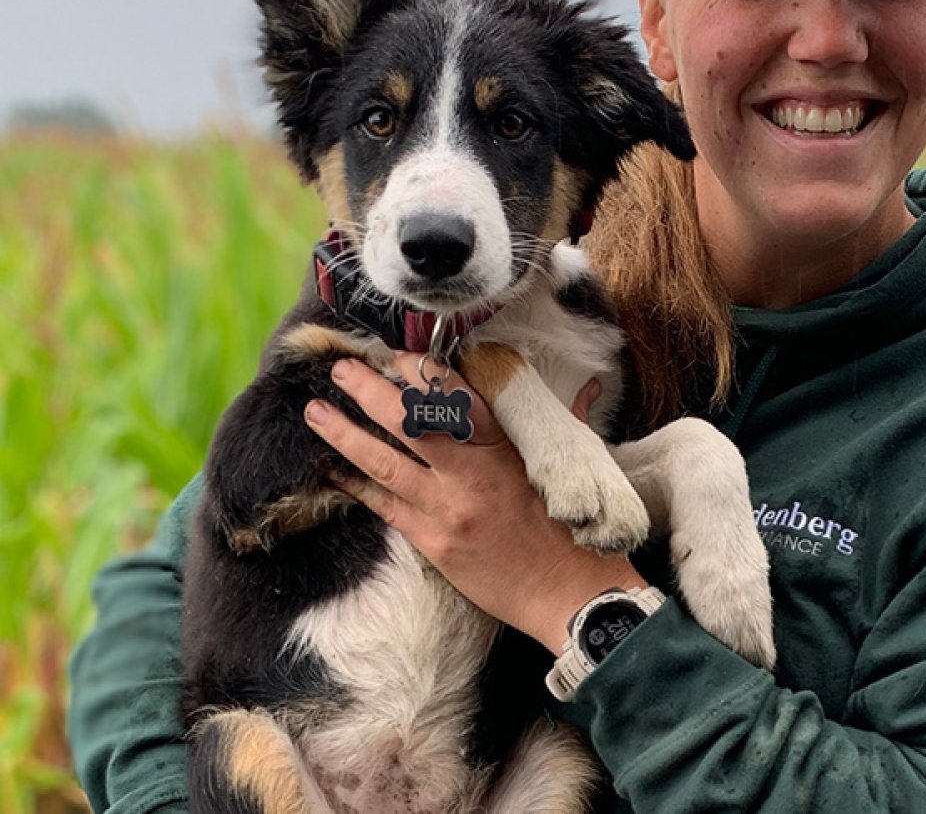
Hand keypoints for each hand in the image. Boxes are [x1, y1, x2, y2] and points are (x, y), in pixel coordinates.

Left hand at [303, 354, 644, 652]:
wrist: (569, 590)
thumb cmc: (573, 525)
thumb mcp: (574, 462)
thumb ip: (571, 418)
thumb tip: (590, 385)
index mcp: (505, 446)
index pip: (455, 394)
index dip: (420, 370)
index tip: (396, 355)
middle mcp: (470, 472)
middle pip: (408, 420)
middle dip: (369, 390)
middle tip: (340, 368)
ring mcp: (447, 508)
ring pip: (384, 462)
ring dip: (345, 434)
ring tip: (315, 413)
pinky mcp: (433, 542)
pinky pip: (385, 506)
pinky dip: (356, 485)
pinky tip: (332, 471)